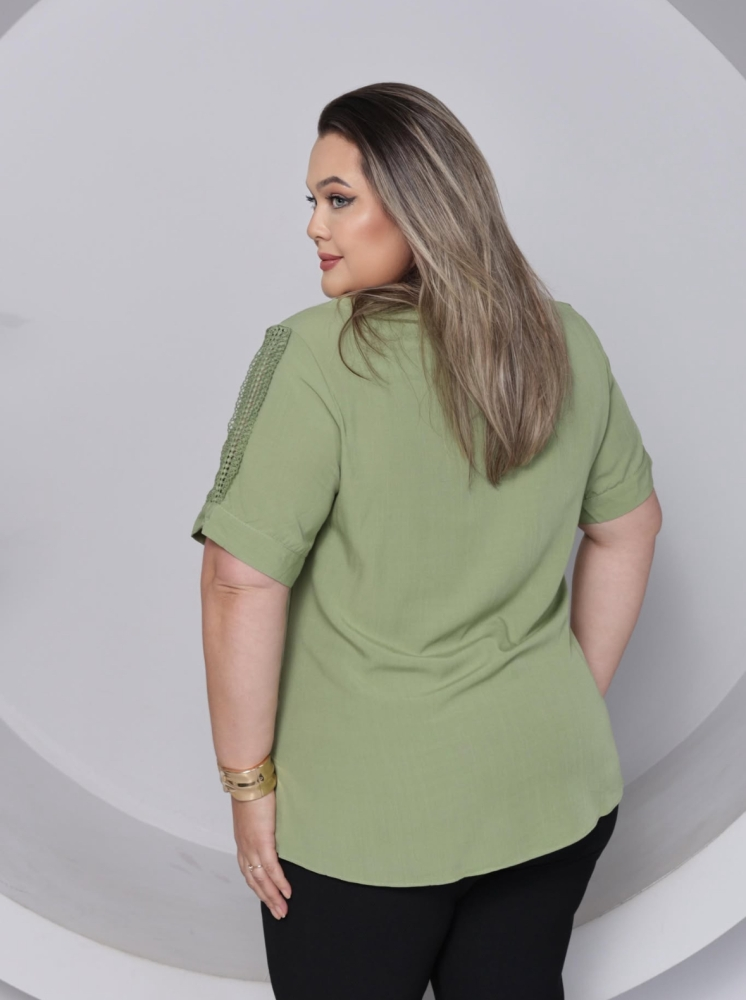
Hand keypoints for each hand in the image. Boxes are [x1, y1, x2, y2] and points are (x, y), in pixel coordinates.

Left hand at [231, 788, 291, 919]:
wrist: (247, 778)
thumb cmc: (252, 787)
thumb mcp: (256, 808)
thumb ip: (262, 819)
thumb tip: (271, 820)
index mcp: (242, 840)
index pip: (248, 871)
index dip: (257, 886)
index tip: (267, 897)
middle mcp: (244, 847)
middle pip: (253, 881)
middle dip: (266, 899)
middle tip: (278, 913)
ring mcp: (252, 845)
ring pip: (262, 880)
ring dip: (273, 897)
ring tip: (283, 910)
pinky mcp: (262, 841)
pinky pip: (272, 868)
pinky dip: (279, 882)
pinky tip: (287, 893)